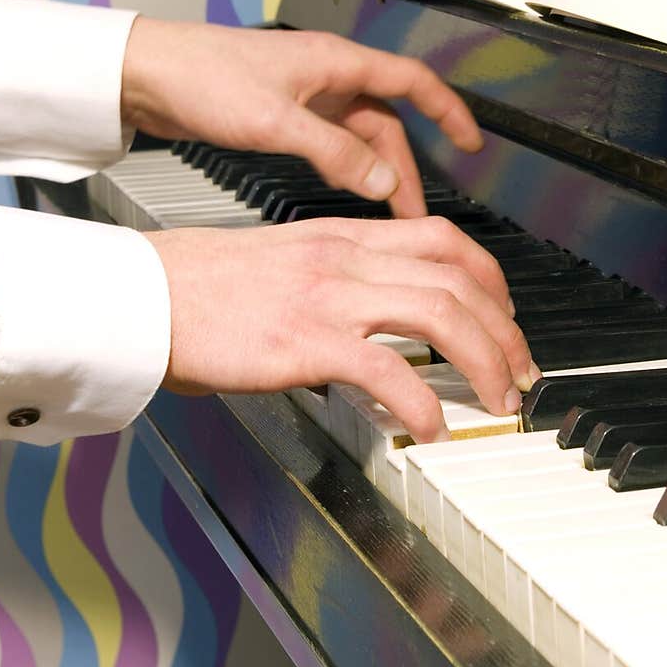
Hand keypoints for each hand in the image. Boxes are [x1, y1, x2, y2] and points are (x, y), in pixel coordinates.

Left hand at [121, 19, 482, 216]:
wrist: (145, 73)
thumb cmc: (203, 77)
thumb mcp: (276, 121)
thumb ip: (335, 153)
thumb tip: (383, 185)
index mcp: (336, 62)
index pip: (412, 82)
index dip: (448, 111)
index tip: (472, 142)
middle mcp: (326, 74)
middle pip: (385, 121)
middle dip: (406, 166)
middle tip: (415, 216)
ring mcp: (303, 94)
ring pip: (356, 136)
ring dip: (373, 172)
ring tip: (385, 217)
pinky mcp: (279, 113)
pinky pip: (329, 142)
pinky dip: (343, 168)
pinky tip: (341, 194)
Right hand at [144, 215, 539, 441]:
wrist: (145, 294)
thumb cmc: (204, 286)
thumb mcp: (284, 259)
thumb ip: (335, 275)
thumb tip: (376, 314)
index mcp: (341, 236)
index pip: (443, 239)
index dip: (492, 278)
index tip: (507, 316)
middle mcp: (344, 258)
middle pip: (458, 278)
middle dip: (506, 329)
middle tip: (521, 371)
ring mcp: (326, 296)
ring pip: (440, 313)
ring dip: (485, 360)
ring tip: (498, 400)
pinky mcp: (302, 341)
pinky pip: (385, 369)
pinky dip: (423, 402)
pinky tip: (431, 429)